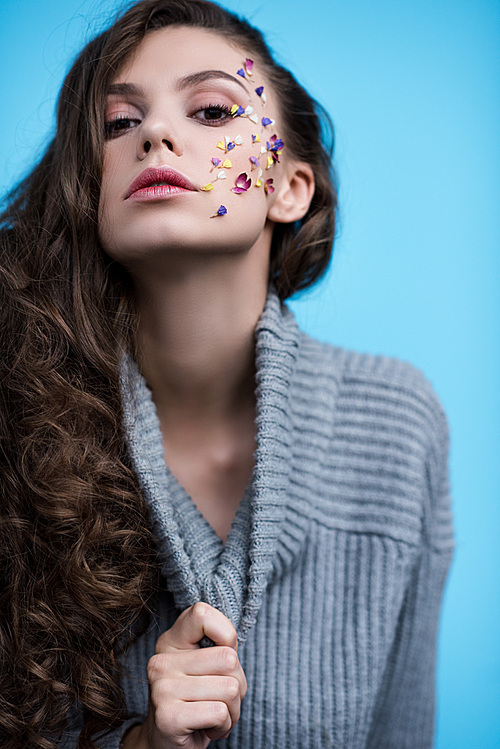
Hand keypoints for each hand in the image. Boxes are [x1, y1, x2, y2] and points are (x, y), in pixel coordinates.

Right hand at [123, 603, 246, 748]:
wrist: (167, 745)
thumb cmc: (196, 701)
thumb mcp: (205, 667)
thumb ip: (218, 647)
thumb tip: (231, 643)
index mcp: (170, 642)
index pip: (201, 614)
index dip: (226, 634)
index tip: (223, 656)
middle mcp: (161, 661)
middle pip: (229, 658)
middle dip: (237, 685)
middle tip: (220, 699)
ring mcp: (162, 689)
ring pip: (230, 688)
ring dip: (232, 710)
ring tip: (214, 715)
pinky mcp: (168, 717)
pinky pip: (220, 712)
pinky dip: (224, 725)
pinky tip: (208, 728)